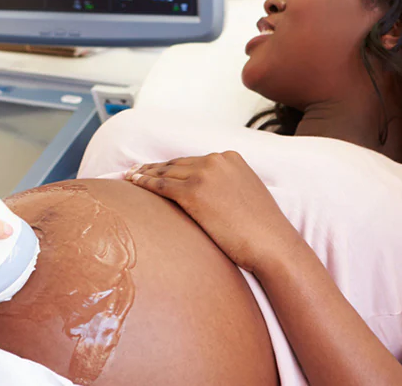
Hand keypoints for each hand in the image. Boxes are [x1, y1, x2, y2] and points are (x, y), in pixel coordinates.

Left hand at [126, 151, 298, 272]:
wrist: (272, 244)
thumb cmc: (262, 229)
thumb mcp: (247, 195)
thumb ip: (228, 186)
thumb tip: (211, 195)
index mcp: (231, 158)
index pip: (194, 160)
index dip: (173, 165)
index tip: (157, 167)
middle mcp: (217, 160)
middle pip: (177, 163)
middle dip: (154, 167)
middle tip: (135, 170)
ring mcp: (204, 175)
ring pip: (166, 172)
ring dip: (144, 173)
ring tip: (129, 176)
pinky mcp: (193, 193)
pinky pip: (161, 186)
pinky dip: (144, 183)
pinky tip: (133, 183)